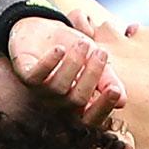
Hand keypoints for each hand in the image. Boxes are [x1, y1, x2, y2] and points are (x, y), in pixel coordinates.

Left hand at [7, 17, 126, 126]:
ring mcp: (41, 90)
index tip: (115, 91)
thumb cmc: (73, 49)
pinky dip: (49, 63)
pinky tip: (59, 49)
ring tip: (82, 43)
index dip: (103, 108)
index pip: (90, 118)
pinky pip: (35, 77)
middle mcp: (59, 101)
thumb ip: (108, 79)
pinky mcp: (26, 76)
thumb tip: (122, 101)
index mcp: (78, 101)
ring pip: (58, 87)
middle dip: (92, 75)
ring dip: (74, 63)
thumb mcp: (95, 60)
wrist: (45, 30)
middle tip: (100, 51)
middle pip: (77, 100)